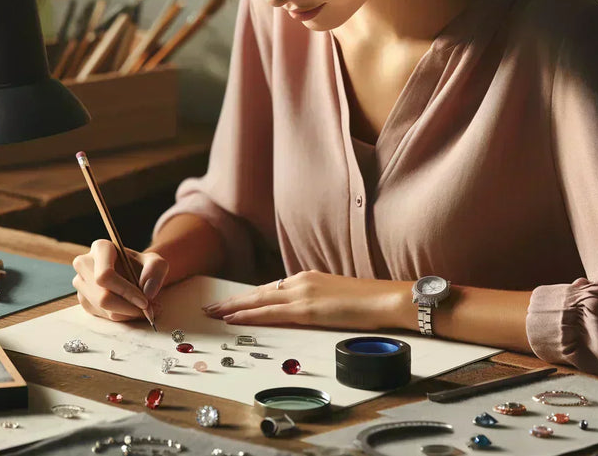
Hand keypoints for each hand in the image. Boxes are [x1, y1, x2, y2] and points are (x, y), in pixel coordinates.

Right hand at [72, 239, 168, 321]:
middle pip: (103, 296)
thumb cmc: (143, 266)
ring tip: (145, 309)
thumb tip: (147, 293)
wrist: (134, 272)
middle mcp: (84, 263)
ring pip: (103, 308)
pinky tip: (132, 309)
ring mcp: (81, 282)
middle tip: (148, 309)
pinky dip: (121, 316)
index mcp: (100, 248)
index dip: (126, 292)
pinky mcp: (83, 299)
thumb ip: (156, 272)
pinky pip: (102, 315)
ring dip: (128, 313)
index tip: (145, 301)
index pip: (105, 275)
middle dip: (128, 308)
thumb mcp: (156, 263)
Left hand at [201, 270, 407, 330]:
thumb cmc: (369, 302)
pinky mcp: (307, 309)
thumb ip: (319, 302)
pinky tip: (233, 319)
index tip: (233, 302)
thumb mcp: (337, 298)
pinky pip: (270, 313)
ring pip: (258, 300)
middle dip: (233, 300)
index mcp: (308, 278)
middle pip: (259, 292)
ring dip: (233, 307)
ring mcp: (303, 294)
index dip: (250, 296)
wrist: (387, 299)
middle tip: (210, 307)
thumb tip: (306, 312)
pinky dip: (249, 315)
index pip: (272, 288)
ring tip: (212, 314)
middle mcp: (301, 281)